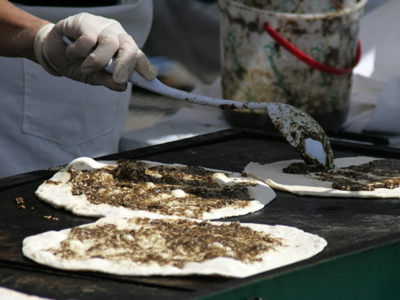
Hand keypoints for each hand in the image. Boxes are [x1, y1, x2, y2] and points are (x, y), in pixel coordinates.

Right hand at [34, 13, 157, 90]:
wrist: (54, 54)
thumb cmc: (79, 64)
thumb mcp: (95, 77)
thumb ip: (109, 80)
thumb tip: (122, 86)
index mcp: (123, 47)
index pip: (138, 55)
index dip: (144, 65)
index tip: (150, 76)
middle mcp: (116, 34)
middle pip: (129, 46)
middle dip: (126, 64)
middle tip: (120, 79)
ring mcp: (101, 26)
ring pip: (109, 42)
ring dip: (98, 61)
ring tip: (86, 68)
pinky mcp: (84, 21)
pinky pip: (88, 38)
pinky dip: (80, 50)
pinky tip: (72, 53)